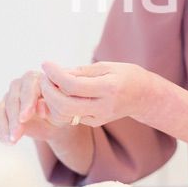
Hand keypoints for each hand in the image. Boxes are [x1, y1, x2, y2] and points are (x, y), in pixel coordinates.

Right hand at [0, 70, 60, 143]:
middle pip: (12, 100)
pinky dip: (0, 132)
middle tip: (17, 134)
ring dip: (5, 127)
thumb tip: (39, 104)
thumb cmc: (61, 111)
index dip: (26, 103)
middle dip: (14, 119)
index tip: (25, 118)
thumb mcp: (62, 109)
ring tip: (13, 141)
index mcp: (36, 78)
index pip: (28, 87)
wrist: (54, 123)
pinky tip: (9, 141)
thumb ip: (53, 104)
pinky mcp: (0, 110)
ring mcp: (7, 97)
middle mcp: (19, 85)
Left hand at [39, 60, 153, 127]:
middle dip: (48, 91)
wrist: (144, 96)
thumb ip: (82, 71)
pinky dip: (59, 105)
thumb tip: (57, 72)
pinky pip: (70, 116)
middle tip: (43, 77)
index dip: (55, 74)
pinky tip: (58, 93)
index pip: (73, 85)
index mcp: (109, 88)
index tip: (46, 63)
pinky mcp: (95, 122)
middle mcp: (104, 106)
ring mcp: (99, 117)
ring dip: (51, 99)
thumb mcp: (108, 66)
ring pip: (64, 114)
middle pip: (65, 104)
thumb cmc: (127, 76)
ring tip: (49, 84)